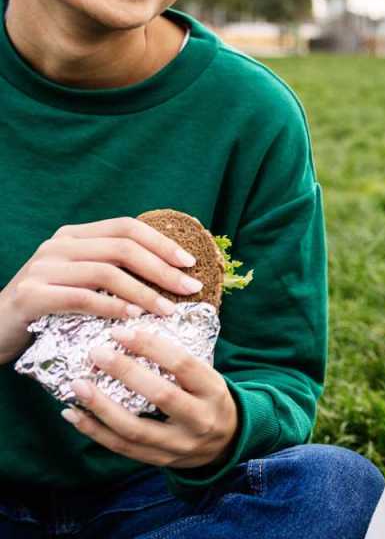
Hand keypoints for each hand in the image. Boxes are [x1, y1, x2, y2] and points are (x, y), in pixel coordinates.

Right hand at [0, 218, 203, 363]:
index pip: (127, 227)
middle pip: (122, 248)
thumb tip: (171, 274)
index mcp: (75, 235)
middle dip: (162, 268)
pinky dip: (112, 307)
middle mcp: (59, 245)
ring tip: (168, 310)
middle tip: (190, 288)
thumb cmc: (49, 308)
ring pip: (106, 272)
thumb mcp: (83, 281)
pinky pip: (81, 297)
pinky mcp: (31, 295)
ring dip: (144, 292)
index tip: (190, 263)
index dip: (162, 243)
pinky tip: (134, 318)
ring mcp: (42, 268)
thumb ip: (115, 271)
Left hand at [61, 326, 237, 468]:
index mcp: (213, 390)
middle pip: (161, 395)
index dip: (151, 346)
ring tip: (78, 386)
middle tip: (96, 353)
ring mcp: (180, 444)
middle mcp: (200, 419)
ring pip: (136, 428)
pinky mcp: (160, 460)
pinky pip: (123, 447)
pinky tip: (74, 414)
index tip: (120, 332)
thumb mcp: (208, 378)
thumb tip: (134, 331)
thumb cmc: (209, 399)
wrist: (228, 442)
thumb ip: (179, 362)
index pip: (183, 364)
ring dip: (102, 407)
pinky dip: (95, 431)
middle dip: (125, 372)